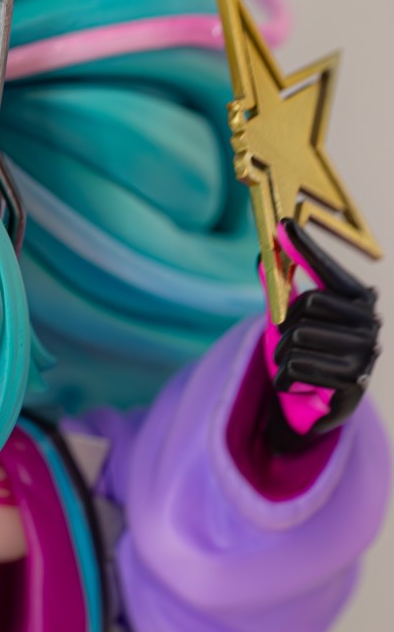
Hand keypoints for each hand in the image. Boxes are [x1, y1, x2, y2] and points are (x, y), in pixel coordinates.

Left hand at [265, 218, 380, 450]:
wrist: (321, 407)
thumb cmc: (311, 355)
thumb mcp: (294, 322)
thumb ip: (281, 290)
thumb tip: (261, 256)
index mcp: (359, 298)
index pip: (327, 269)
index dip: (304, 247)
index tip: (282, 225)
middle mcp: (369, 320)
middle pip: (305, 305)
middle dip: (284, 328)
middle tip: (288, 345)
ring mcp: (365, 351)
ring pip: (296, 339)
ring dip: (281, 357)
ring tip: (292, 366)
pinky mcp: (353, 382)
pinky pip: (296, 369)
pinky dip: (283, 380)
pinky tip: (296, 385)